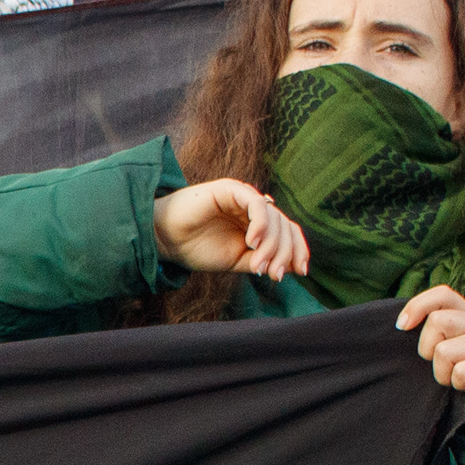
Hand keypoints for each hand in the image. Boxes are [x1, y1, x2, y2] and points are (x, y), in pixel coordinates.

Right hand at [151, 177, 308, 280]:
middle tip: (274, 275)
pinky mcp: (231, 189)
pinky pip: (257, 204)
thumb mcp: (236, 261)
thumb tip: (292, 267)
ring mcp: (244, 198)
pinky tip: (252, 242)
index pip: (288, 232)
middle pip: (285, 226)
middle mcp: (254, 209)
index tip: (300, 271)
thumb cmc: (196, 249)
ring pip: (275, 218)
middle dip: (284, 253)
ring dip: (271, 245)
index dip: (298, 249)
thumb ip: (261, 260)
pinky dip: (260, 224)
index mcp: (257, 224)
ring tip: (256, 265)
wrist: (164, 240)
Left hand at [399, 283, 464, 429]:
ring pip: (444, 350)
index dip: (418, 306)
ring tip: (456, 380)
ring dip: (442, 373)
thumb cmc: (464, 378)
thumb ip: (432, 332)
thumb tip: (401, 323)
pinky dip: (457, 384)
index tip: (401, 327)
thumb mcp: (445, 350)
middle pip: (438, 321)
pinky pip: (460, 371)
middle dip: (427, 349)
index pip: (443, 294)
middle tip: (441, 367)